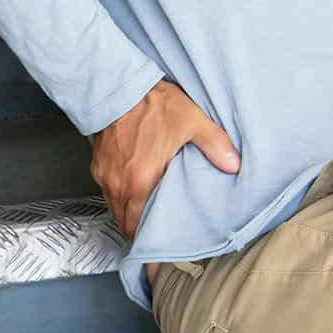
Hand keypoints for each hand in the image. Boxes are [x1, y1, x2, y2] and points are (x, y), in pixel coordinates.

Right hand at [91, 79, 239, 240]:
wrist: (116, 85)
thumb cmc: (152, 104)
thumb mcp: (192, 122)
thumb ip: (216, 145)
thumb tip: (235, 165)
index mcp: (141, 181)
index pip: (140, 226)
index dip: (148, 240)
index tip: (158, 247)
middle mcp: (118, 184)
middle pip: (125, 222)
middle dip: (139, 231)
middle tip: (156, 236)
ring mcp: (105, 175)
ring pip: (114, 208)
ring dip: (128, 214)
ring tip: (146, 217)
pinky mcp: (97, 164)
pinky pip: (108, 191)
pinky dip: (119, 197)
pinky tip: (134, 192)